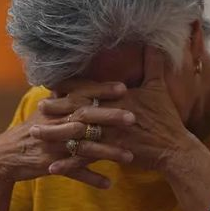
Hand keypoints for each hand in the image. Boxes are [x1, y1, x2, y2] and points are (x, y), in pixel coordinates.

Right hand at [0, 81, 134, 188]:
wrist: (5, 156)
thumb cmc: (32, 130)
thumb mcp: (45, 110)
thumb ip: (66, 96)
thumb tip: (87, 79)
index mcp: (56, 107)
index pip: (81, 93)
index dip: (101, 90)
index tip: (123, 87)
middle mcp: (56, 123)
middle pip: (85, 117)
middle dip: (109, 116)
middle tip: (132, 118)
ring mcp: (54, 145)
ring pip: (84, 147)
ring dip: (107, 152)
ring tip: (129, 157)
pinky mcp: (52, 165)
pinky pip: (74, 172)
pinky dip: (91, 179)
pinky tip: (109, 183)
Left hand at [40, 46, 194, 174]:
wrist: (174, 148)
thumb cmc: (166, 119)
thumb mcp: (159, 88)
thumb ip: (152, 65)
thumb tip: (153, 42)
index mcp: (118, 98)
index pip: (90, 88)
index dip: (71, 86)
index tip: (53, 84)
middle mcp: (111, 114)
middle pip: (78, 109)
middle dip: (57, 108)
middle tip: (39, 106)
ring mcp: (110, 135)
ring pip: (77, 134)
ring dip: (55, 135)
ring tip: (35, 135)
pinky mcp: (111, 153)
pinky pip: (85, 160)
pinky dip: (68, 164)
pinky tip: (51, 168)